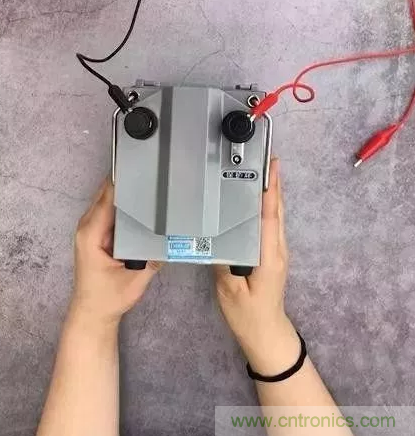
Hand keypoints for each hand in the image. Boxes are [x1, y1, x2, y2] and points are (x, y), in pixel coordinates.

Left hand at [70, 179, 160, 326]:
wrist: (93, 314)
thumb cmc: (108, 298)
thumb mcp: (136, 279)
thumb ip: (153, 258)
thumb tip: (173, 239)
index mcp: (91, 234)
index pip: (107, 198)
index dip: (122, 181)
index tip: (140, 167)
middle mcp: (87, 227)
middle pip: (106, 193)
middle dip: (125, 181)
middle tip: (150, 170)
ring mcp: (91, 229)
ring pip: (107, 200)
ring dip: (124, 191)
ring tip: (148, 181)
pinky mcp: (97, 233)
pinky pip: (109, 210)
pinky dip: (122, 203)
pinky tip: (140, 201)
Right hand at [214, 159, 299, 373]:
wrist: (265, 334)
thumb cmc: (247, 314)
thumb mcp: (229, 290)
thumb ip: (224, 261)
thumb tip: (216, 234)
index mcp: (269, 256)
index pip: (271, 217)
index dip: (271, 190)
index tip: (271, 167)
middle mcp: (278, 249)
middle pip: (277, 211)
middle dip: (273, 183)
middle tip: (265, 158)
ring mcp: (277, 252)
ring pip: (276, 216)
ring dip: (271, 193)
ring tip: (262, 170)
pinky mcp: (273, 255)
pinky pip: (271, 224)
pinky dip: (267, 207)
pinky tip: (256, 199)